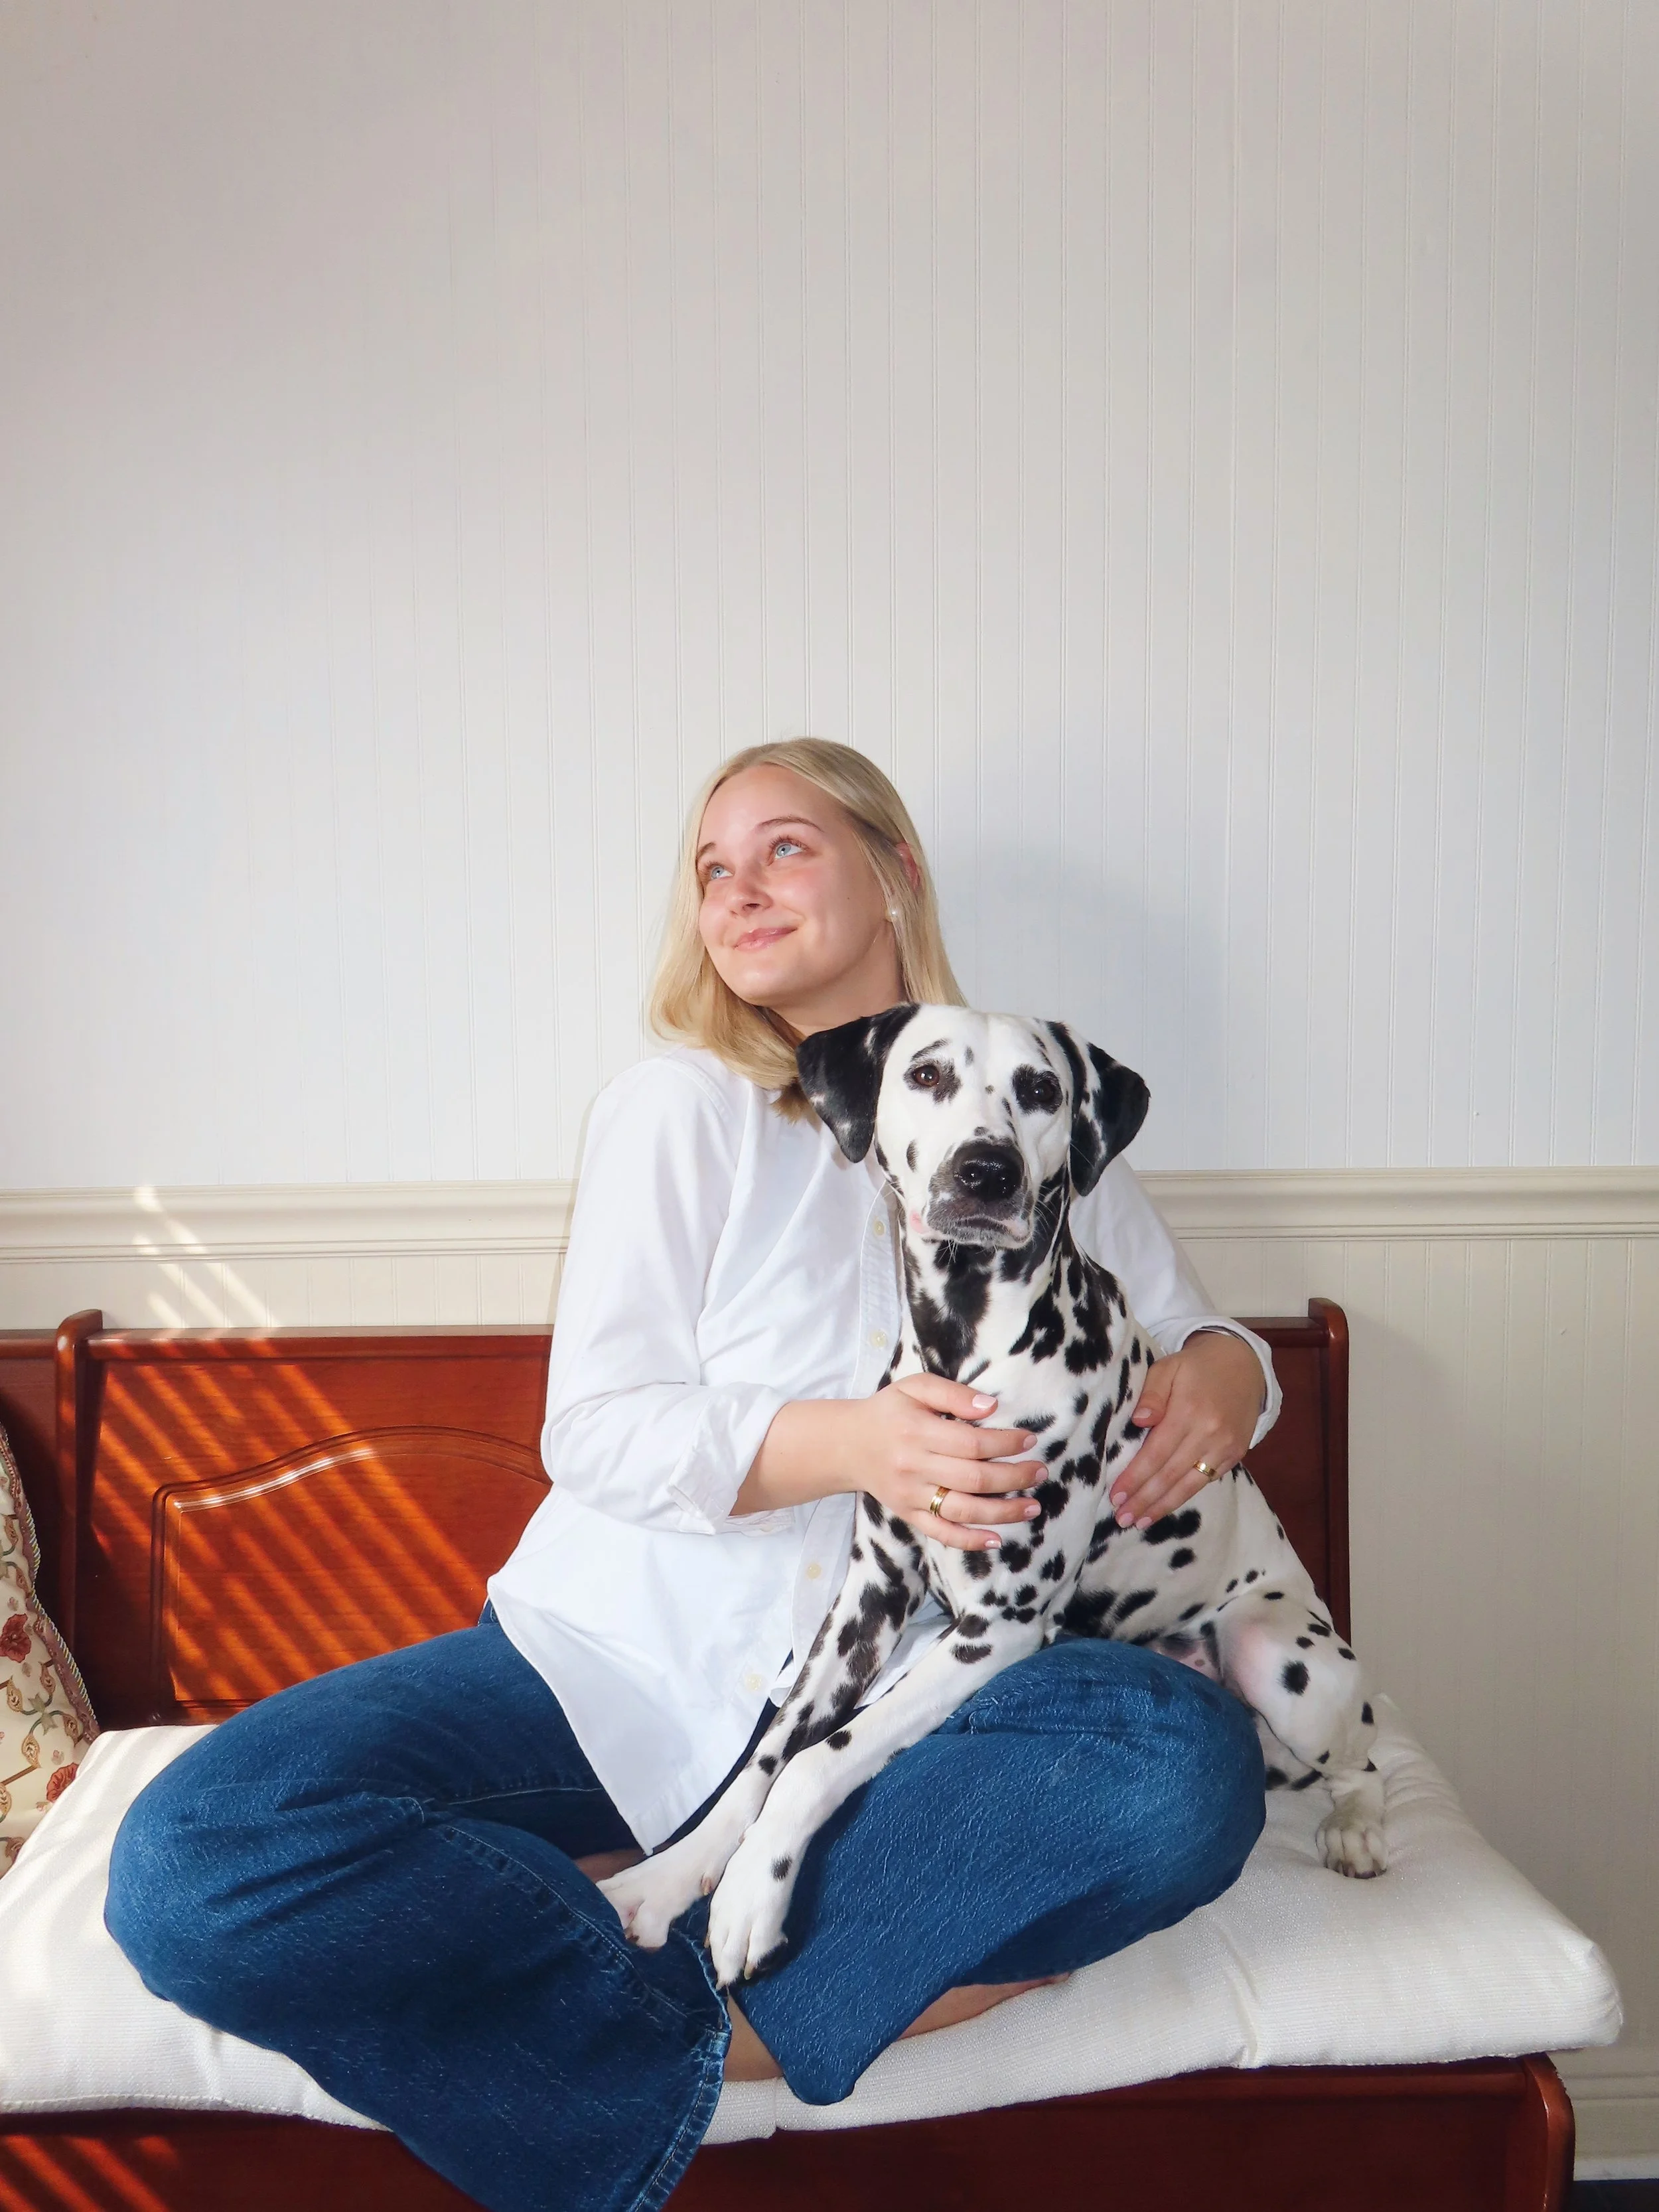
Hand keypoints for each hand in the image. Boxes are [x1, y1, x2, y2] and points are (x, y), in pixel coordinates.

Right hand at [743, 1377, 1043, 1550]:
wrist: (847, 1444)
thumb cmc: (889, 1411)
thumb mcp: (915, 1387)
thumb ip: (952, 1393)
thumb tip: (990, 1406)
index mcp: (917, 1431)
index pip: (971, 1442)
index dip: (1005, 1443)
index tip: (1030, 1440)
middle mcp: (913, 1466)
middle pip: (973, 1478)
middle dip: (1013, 1477)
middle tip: (1040, 1472)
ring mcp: (911, 1495)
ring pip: (962, 1510)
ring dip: (1002, 1512)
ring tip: (1032, 1506)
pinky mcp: (908, 1514)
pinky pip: (940, 1533)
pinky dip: (969, 1540)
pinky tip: (996, 1540)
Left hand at [1110, 1331, 1263, 1529]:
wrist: (1242, 1366)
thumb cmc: (1194, 1367)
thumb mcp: (1168, 1367)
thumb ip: (1151, 1393)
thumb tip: (1139, 1421)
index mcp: (1189, 1411)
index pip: (1156, 1453)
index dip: (1135, 1478)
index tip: (1115, 1496)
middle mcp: (1210, 1433)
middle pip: (1171, 1475)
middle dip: (1144, 1500)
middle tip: (1121, 1518)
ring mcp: (1226, 1447)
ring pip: (1189, 1485)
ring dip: (1162, 1506)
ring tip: (1139, 1522)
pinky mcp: (1235, 1455)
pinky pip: (1206, 1481)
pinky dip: (1183, 1496)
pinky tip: (1164, 1507)